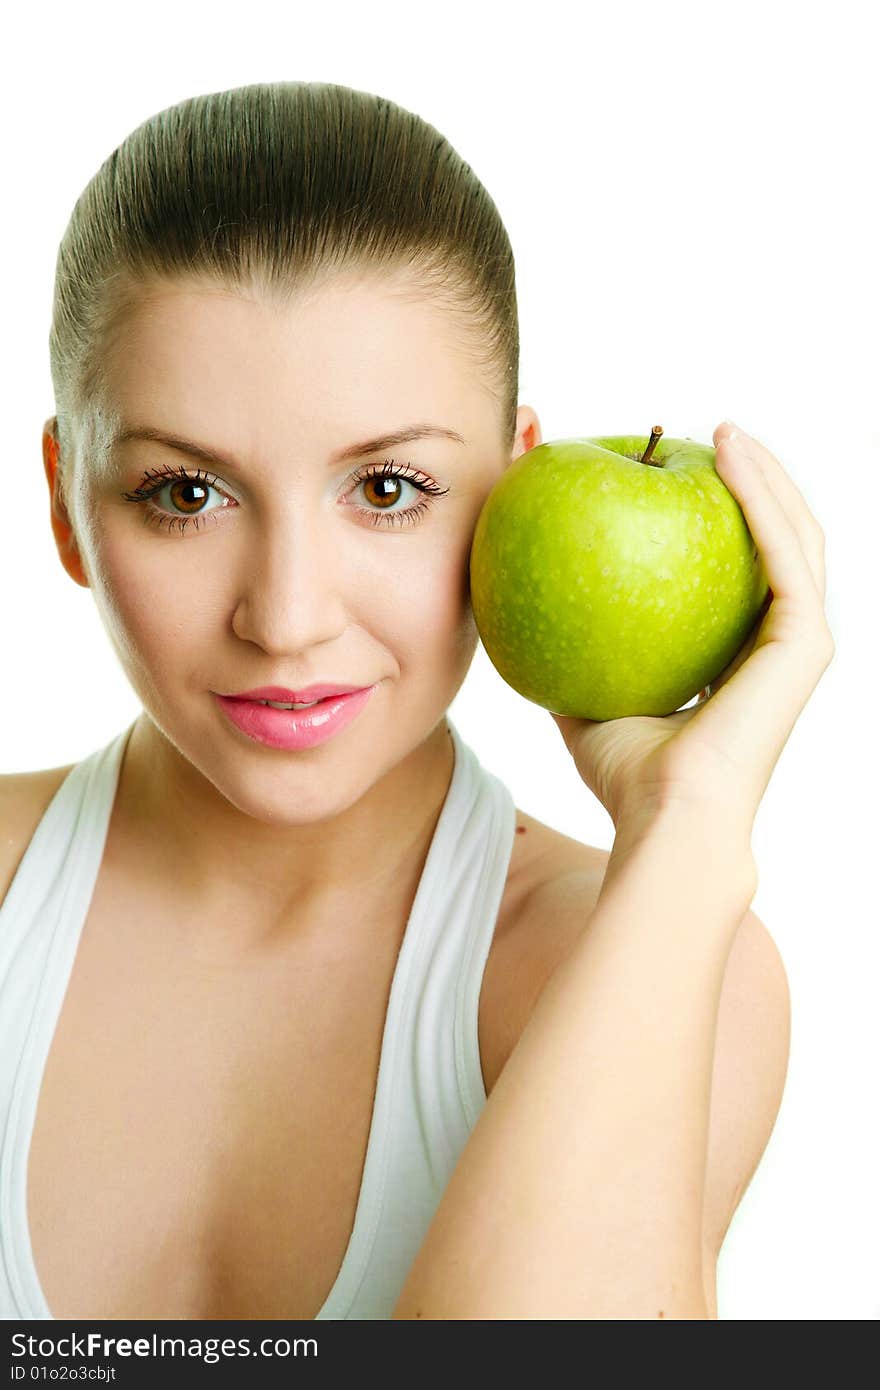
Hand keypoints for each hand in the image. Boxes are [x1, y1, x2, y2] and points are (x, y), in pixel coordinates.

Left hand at [550, 421, 834, 836]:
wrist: (663, 819)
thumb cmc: (624, 774)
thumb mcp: (584, 692)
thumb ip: (569, 647)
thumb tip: (523, 594)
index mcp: (740, 656)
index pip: (735, 569)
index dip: (711, 515)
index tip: (669, 469)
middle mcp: (778, 643)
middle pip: (777, 539)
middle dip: (748, 480)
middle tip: (705, 434)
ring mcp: (799, 640)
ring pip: (795, 532)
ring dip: (762, 473)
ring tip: (721, 429)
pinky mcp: (805, 639)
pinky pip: (783, 549)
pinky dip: (759, 493)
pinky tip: (725, 449)